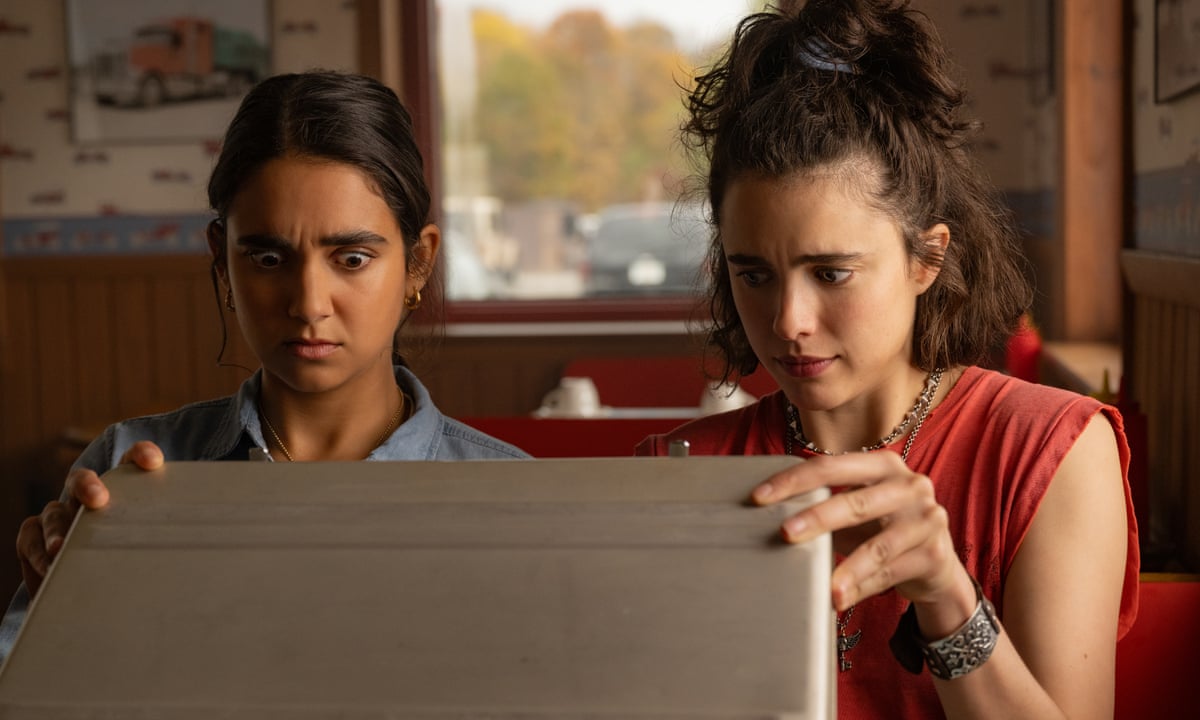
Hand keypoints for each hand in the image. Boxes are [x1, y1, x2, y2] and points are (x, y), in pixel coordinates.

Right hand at [16, 441, 162, 596]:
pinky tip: (49, 569)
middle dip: (88, 484)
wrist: (98, 588)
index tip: (152, 462)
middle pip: (83, 480)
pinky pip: (30, 538)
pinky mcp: (34, 538)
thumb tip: (204, 541)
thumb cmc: (135, 560)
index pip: (130, 461)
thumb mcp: (154, 545)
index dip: (139, 455)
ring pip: (54, 513)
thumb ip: (168, 536)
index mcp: (121, 490)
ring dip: (58, 529)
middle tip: (98, 499)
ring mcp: (59, 516)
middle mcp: (87, 497)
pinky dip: (38, 553)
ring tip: (62, 548)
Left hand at [752, 452, 972, 622]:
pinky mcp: (934, 554)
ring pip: (878, 546)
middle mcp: (910, 486)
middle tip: (786, 533)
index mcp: (882, 464)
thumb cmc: (882, 528)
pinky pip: (890, 574)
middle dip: (817, 518)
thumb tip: (768, 514)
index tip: (760, 498)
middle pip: (856, 502)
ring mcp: (926, 519)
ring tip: (823, 585)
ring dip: (846, 568)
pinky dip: (862, 588)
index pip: (831, 467)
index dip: (793, 481)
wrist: (935, 562)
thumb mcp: (858, 507)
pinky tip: (840, 599)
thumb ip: (825, 503)